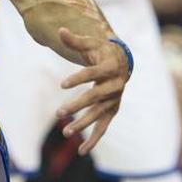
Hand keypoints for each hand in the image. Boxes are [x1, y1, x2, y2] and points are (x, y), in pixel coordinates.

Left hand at [55, 29, 129, 154]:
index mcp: (110, 67)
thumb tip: (60, 30)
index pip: (93, 73)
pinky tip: (81, 151)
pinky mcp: (112, 110)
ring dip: (83, 123)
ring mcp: (114, 100)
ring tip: (66, 131)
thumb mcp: (90, 43)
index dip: (78, 78)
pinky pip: (103, 127)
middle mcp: (115, 85)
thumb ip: (75, 40)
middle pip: (95, 96)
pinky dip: (93, 139)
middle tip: (59, 112)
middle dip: (78, 105)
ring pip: (99, 114)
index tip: (62, 84)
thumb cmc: (101, 51)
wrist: (122, 62)